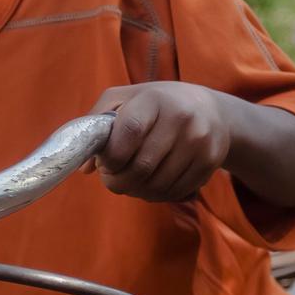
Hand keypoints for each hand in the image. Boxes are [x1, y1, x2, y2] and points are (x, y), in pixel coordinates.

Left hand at [91, 82, 232, 202]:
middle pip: (142, 167)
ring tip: (129, 181)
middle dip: (118, 181)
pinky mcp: (210, 162)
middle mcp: (181, 118)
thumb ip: (97, 124)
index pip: (130, 131)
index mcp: (155, 99)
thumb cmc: (157, 105)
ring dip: (135, 191)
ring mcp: (199, 142)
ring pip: (157, 185)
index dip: (112, 156)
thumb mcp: (125, 99)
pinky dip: (155, 195)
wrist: (210, 110)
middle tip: (111, 178)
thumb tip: (84, 167)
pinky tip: (150, 183)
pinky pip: (174, 192)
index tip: (105, 163)